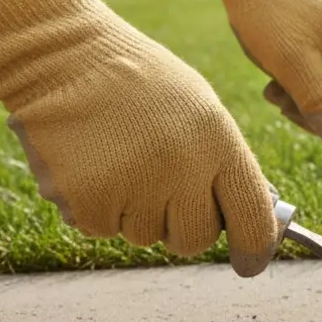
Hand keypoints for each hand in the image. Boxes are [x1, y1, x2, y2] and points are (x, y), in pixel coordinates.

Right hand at [0, 0, 279, 275]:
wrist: (66, 58)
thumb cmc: (143, 85)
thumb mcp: (202, 112)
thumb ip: (226, 166)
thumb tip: (255, 222)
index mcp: (218, 143)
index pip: (252, 217)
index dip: (255, 248)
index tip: (250, 263)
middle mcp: (181, 171)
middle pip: (196, 240)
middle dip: (184, 226)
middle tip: (166, 190)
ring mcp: (133, 188)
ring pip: (146, 236)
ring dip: (137, 211)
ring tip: (123, 159)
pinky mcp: (87, 202)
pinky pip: (103, 228)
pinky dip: (98, 206)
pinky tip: (94, 164)